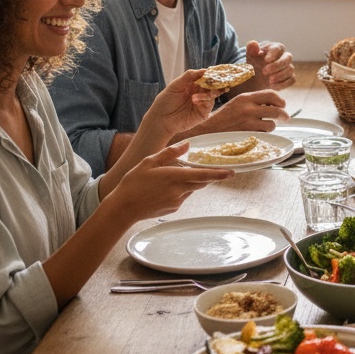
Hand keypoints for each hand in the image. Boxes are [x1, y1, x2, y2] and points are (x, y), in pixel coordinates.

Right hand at [109, 142, 231, 222]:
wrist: (123, 208)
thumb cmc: (133, 183)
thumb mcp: (149, 162)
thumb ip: (170, 153)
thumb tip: (187, 144)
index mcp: (175, 177)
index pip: (204, 175)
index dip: (219, 174)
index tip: (232, 172)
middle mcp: (179, 190)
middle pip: (201, 182)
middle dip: (205, 176)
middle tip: (206, 170)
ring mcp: (177, 201)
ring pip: (191, 189)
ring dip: (190, 183)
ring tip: (171, 179)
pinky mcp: (173, 209)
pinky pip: (182, 197)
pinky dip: (180, 191)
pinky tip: (164, 189)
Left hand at [142, 69, 221, 139]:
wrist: (161, 120)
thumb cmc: (165, 102)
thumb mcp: (175, 85)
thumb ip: (188, 76)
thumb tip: (204, 70)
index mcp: (193, 84)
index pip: (205, 76)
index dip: (210, 73)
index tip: (214, 71)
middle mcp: (199, 92)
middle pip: (213, 84)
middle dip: (216, 81)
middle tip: (216, 79)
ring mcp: (202, 102)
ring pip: (213, 93)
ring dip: (211, 90)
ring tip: (206, 91)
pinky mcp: (204, 112)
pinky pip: (209, 104)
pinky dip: (204, 99)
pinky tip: (195, 99)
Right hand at [206, 89, 287, 132]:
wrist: (208, 131)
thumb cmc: (224, 117)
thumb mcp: (237, 103)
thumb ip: (254, 102)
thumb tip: (275, 104)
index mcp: (245, 97)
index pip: (271, 94)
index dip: (280, 100)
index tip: (282, 105)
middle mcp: (248, 108)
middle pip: (276, 110)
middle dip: (284, 115)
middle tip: (286, 118)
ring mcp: (247, 122)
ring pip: (271, 124)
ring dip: (271, 127)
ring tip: (264, 127)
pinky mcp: (246, 134)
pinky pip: (263, 135)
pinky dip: (263, 135)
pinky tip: (256, 134)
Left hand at [245, 40, 295, 90]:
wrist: (256, 76)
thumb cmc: (254, 62)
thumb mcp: (250, 56)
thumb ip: (251, 49)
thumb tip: (254, 43)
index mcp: (275, 48)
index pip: (279, 48)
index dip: (274, 54)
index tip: (266, 60)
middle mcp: (284, 56)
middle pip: (288, 57)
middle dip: (277, 65)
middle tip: (264, 72)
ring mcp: (288, 67)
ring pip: (290, 69)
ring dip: (280, 75)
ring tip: (269, 80)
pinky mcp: (290, 77)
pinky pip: (292, 80)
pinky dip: (283, 83)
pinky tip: (273, 86)